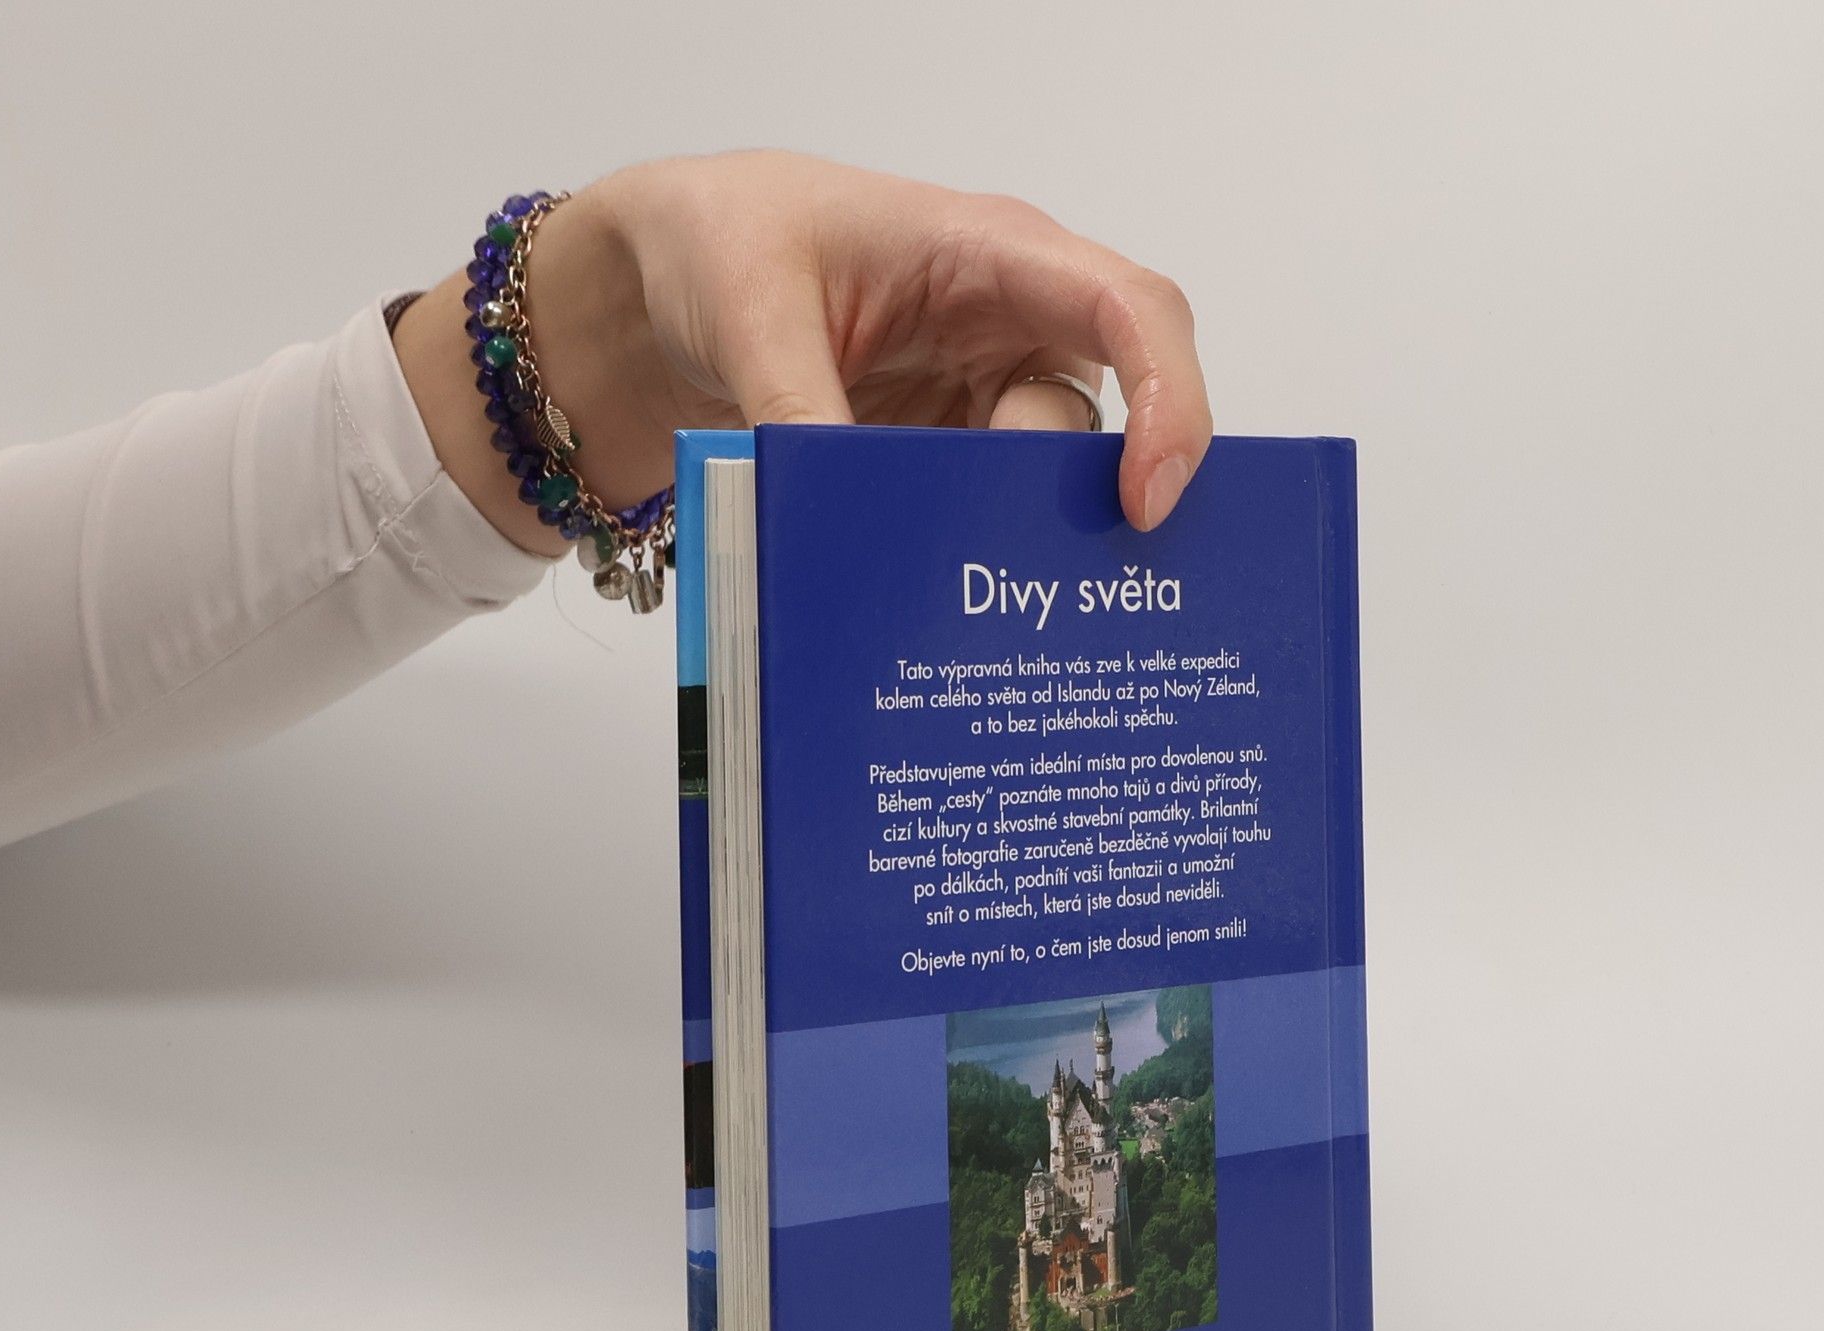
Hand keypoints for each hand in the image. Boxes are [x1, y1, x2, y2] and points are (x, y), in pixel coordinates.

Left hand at [396, 152, 1212, 558]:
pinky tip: (925, 596)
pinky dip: (963, 555)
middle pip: (1098, 419)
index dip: (1167, 400)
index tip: (1149, 497)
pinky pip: (979, 515)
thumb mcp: (750, 307)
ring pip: (1042, 484)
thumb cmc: (719, 242)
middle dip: (1071, 498)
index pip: (1130, 311)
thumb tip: (843, 512)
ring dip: (1007, 537)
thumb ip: (802, 403)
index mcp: (990, 253)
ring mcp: (976, 399)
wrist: (655, 290)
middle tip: (1010, 563)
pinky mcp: (939, 458)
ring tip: (954, 592)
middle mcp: (1007, 326)